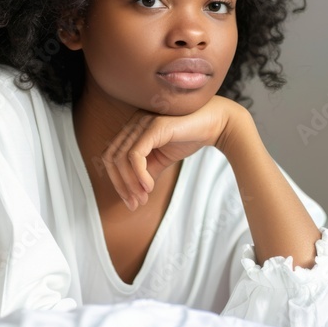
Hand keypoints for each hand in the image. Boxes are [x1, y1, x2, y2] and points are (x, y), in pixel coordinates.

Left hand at [102, 95, 242, 210]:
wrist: (216, 123)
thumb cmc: (189, 137)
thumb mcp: (162, 158)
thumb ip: (147, 171)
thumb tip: (134, 193)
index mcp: (132, 129)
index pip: (112, 157)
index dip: (117, 181)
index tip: (132, 201)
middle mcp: (133, 123)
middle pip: (111, 158)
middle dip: (120, 185)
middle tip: (134, 204)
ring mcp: (142, 122)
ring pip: (121, 158)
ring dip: (130, 183)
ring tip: (144, 197)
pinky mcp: (154, 126)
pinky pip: (135, 154)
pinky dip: (139, 174)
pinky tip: (149, 186)